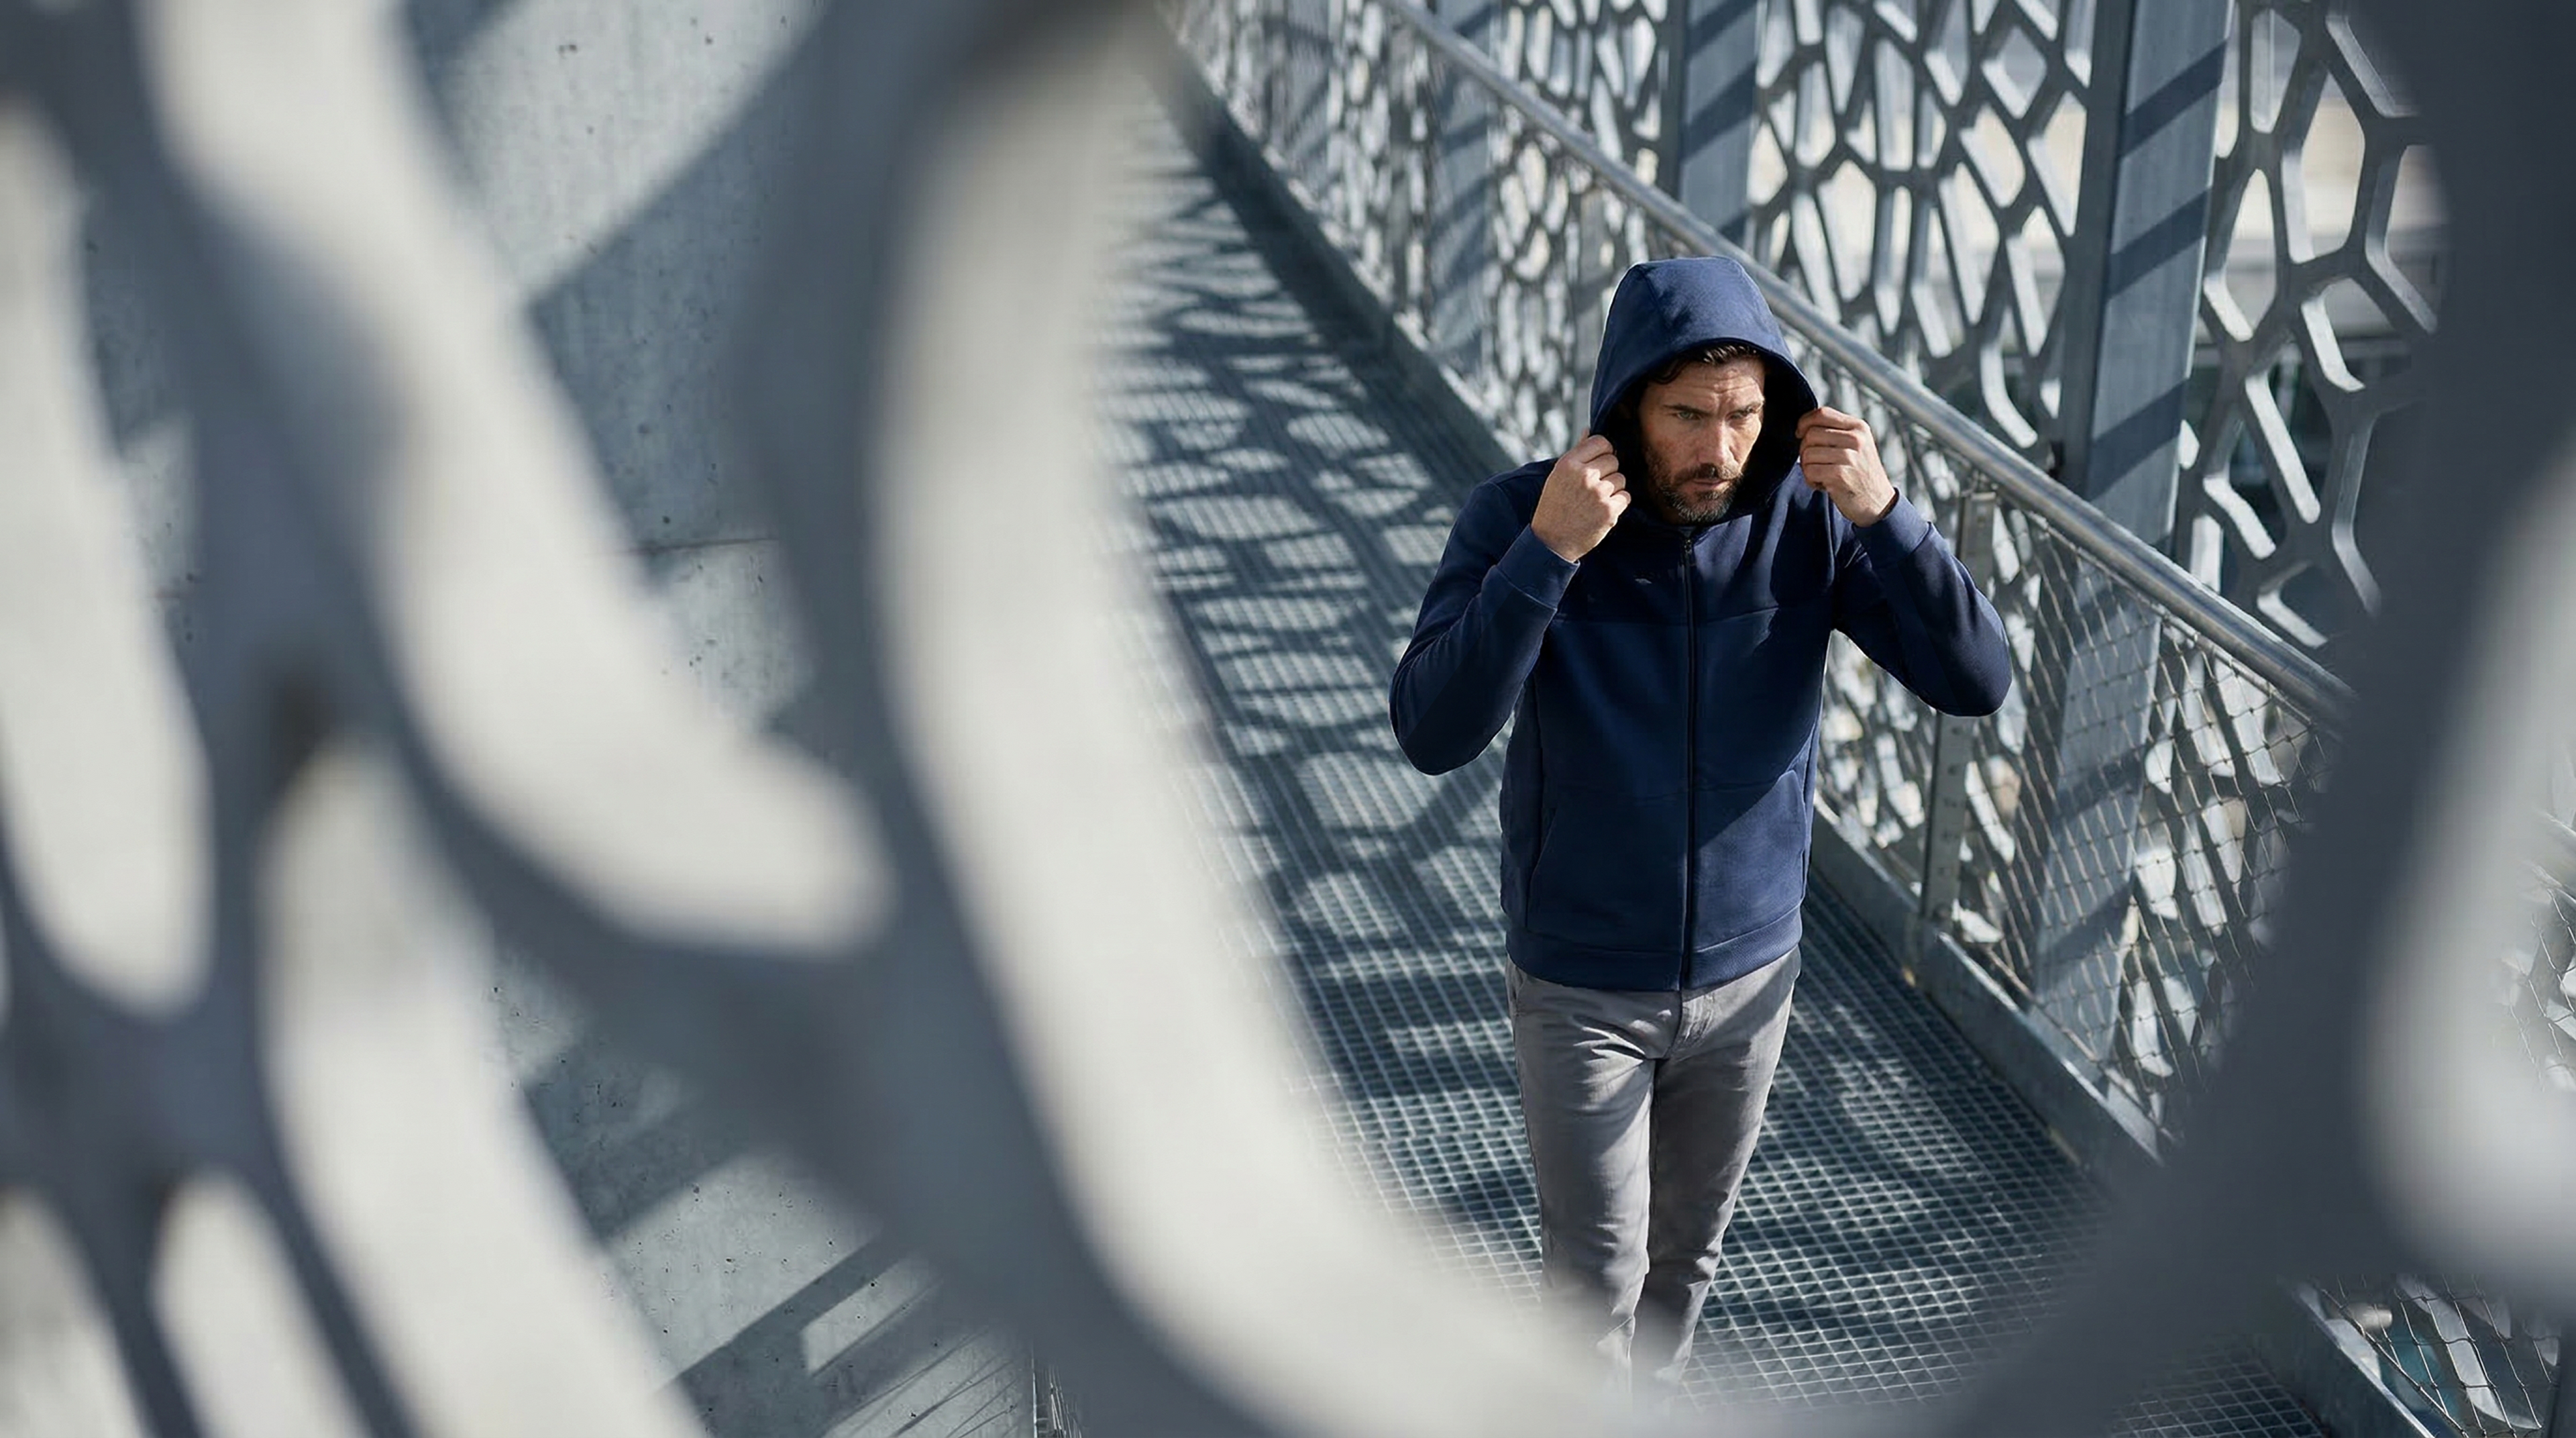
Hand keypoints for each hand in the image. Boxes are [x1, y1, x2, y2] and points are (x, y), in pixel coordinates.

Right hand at [1530, 432, 1629, 561]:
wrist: (1552, 542)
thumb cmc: (1555, 506)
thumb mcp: (1558, 476)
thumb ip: (1576, 452)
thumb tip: (1590, 430)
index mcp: (1569, 464)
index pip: (1601, 442)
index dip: (1604, 451)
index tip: (1599, 463)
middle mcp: (1584, 475)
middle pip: (1614, 460)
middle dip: (1608, 472)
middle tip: (1593, 488)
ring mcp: (1598, 493)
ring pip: (1621, 479)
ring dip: (1613, 489)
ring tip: (1595, 501)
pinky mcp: (1610, 510)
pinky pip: (1626, 497)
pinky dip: (1617, 504)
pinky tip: (1601, 511)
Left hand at [1795, 407, 1897, 524]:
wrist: (1878, 503)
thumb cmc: (1861, 473)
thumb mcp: (1857, 445)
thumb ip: (1837, 432)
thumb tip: (1805, 425)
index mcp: (1858, 427)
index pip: (1822, 413)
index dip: (1804, 422)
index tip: (1800, 434)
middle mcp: (1856, 439)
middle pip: (1811, 434)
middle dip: (1804, 449)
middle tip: (1813, 462)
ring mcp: (1849, 457)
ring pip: (1807, 453)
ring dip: (1807, 467)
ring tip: (1820, 475)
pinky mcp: (1840, 475)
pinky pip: (1809, 471)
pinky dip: (1811, 480)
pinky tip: (1822, 484)